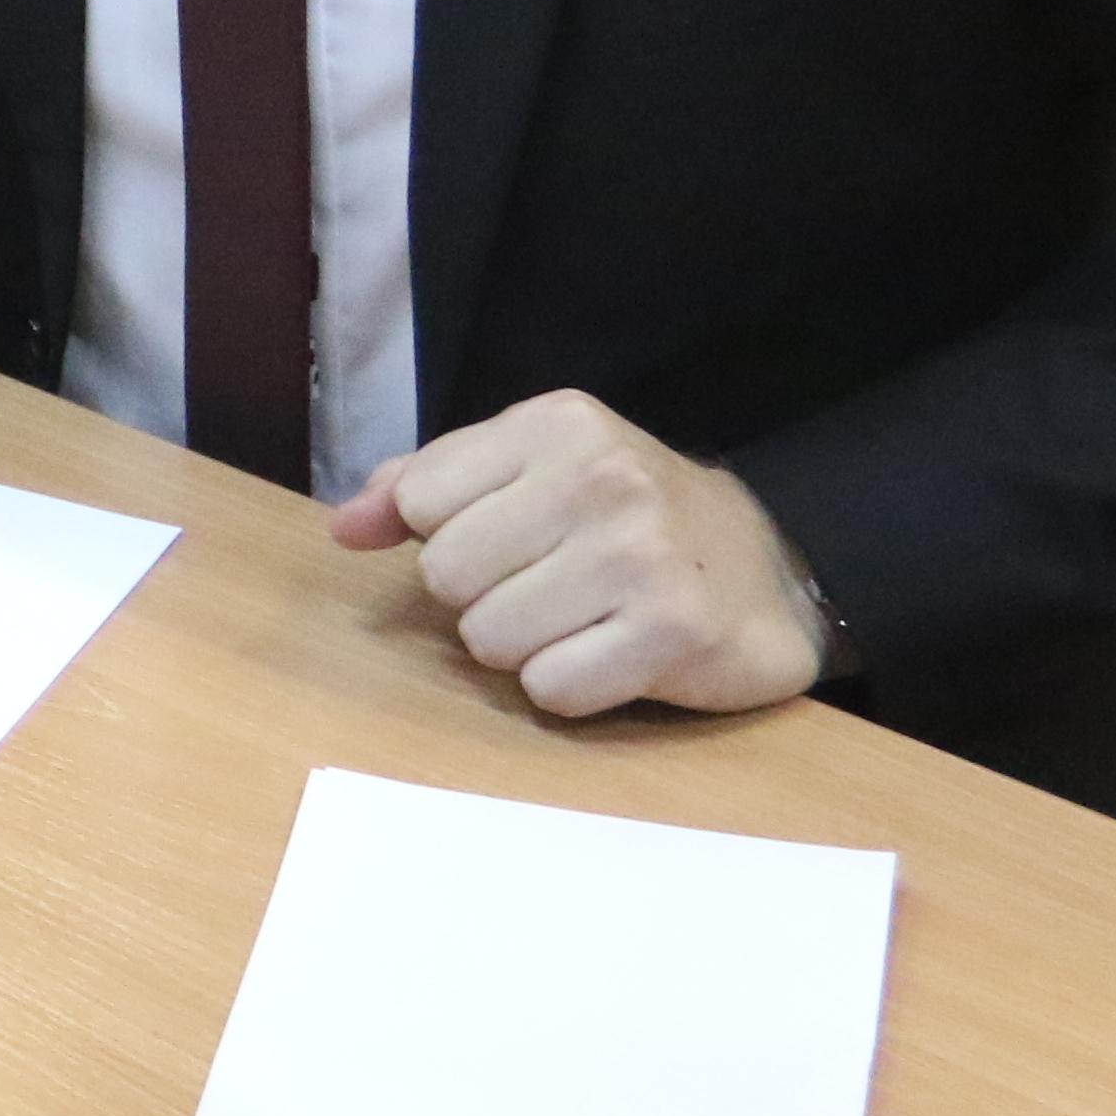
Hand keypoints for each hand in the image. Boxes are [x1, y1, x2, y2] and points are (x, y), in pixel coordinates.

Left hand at [326, 390, 836, 718]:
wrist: (771, 566)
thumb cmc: (623, 516)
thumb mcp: (528, 468)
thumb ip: (426, 486)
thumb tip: (345, 528)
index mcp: (554, 424)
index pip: (421, 501)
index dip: (446, 535)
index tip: (505, 536)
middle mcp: (599, 478)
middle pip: (446, 578)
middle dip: (482, 597)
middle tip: (548, 584)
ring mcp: (639, 556)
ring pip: (489, 641)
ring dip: (524, 647)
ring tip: (581, 618)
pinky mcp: (672, 633)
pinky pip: (550, 691)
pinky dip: (570, 686)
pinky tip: (612, 654)